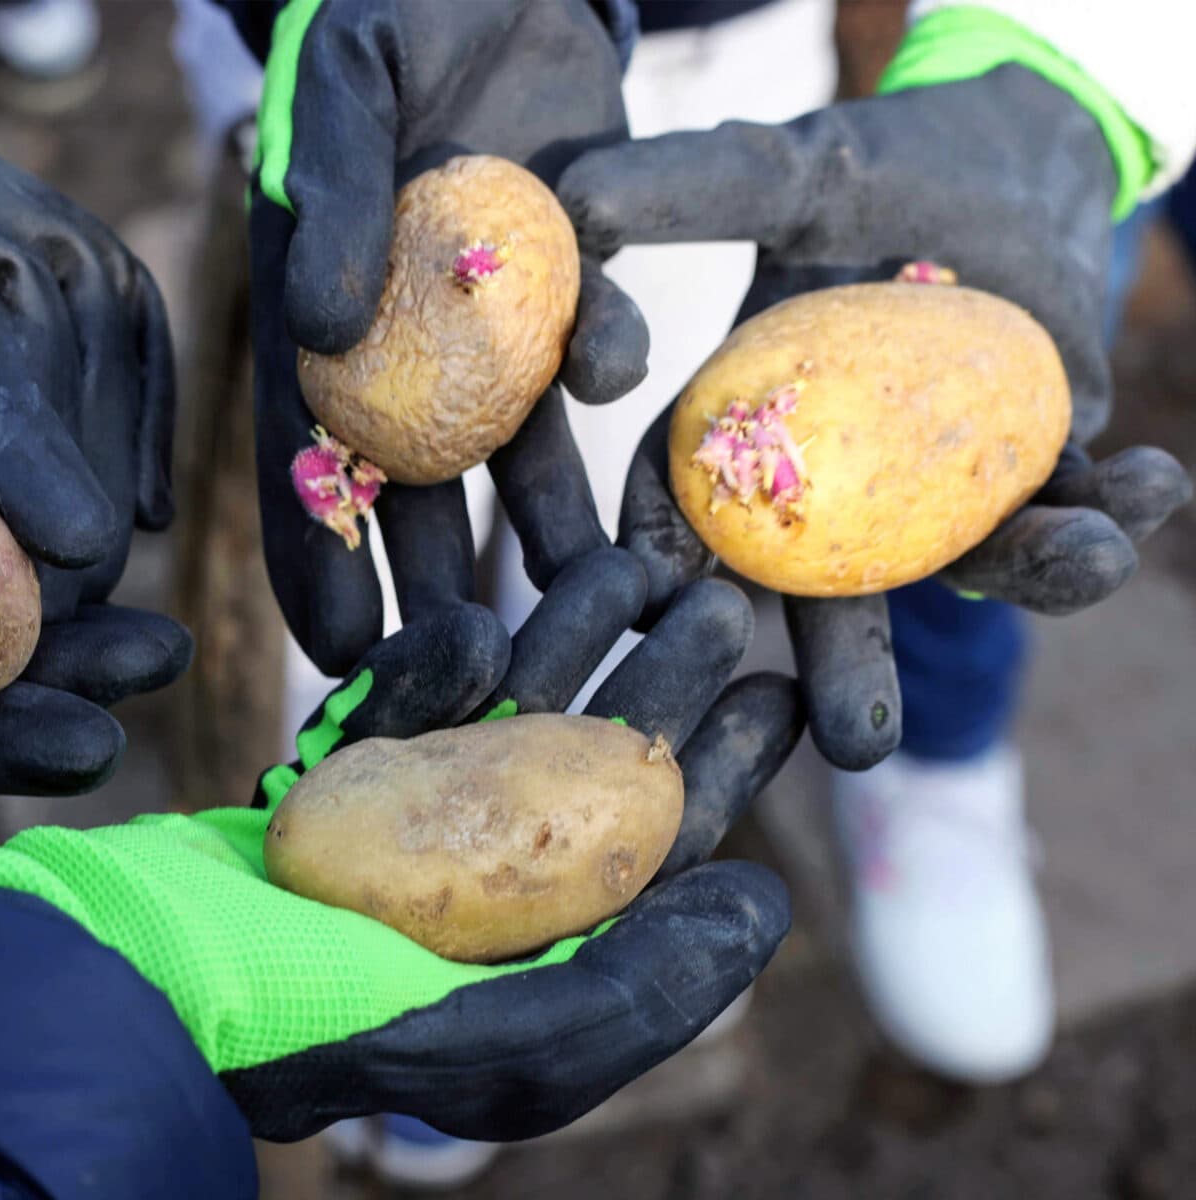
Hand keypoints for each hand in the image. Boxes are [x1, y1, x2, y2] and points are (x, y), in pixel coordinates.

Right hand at [0, 548, 804, 1138]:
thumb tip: (765, 902)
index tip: (784, 689)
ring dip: (571, 633)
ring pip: (515, 703)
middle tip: (723, 597)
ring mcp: (417, 813)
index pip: (656, 844)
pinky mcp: (346, 768)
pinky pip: (410, 696)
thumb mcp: (515, 1038)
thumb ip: (647, 981)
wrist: (157, 980)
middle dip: (663, 675)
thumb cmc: (337, 1031)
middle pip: (597, 756)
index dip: (728, 766)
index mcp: (546, 939)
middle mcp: (492, 870)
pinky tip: (480, 618)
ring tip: (632, 560)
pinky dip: (442, 658)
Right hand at [248, 0, 650, 674]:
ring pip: (514, 451)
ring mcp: (490, 332)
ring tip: (580, 592)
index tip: (349, 648)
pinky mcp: (570, 291)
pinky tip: (615, 380)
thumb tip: (316, 332)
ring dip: (545, 521)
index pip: (304, 465)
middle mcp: (401, 353)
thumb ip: (329, 200)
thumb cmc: (388, 16)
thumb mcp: (344, 91)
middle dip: (441, 585)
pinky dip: (602, 373)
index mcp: (318, 330)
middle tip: (476, 675)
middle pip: (414, 494)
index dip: (321, 559)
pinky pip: (588, 352)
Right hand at [557, 66, 1193, 768]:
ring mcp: (936, 499)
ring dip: (1032, 574)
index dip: (675, 562)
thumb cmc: (877, 171)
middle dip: (849, 667)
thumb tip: (576, 194)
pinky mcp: (1032, 481)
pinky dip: (1115, 504)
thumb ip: (689, 189)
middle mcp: (838, 494)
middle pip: (824, 593)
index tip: (671, 599)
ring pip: (964, 567)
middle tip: (859, 742)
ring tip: (1087, 560)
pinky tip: (1149, 482)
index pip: (690, 510)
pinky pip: (1072, 509)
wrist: (1006, 164)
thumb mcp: (786, 175)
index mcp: (750, 439)